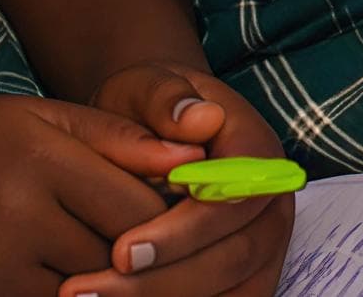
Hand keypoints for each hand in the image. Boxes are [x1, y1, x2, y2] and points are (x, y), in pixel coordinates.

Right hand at [0, 89, 205, 296]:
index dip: (174, 218)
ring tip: (130, 268)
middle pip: (119, 255)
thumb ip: (116, 137)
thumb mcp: (35, 116)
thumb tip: (193, 157)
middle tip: (169, 252)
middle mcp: (19, 212)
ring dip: (115, 284)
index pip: (140, 205)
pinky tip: (79, 280)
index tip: (189, 216)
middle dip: (152, 259)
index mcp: (42, 153)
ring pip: (88, 293)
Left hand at [63, 63, 293, 296]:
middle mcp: (271, 203)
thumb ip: (167, 99)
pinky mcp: (248, 277)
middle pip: (232, 257)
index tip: (122, 252)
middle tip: (92, 291)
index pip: (232, 200)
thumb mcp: (147, 86)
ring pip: (231, 292)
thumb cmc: (150, 108)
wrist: (156, 128)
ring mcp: (265, 246)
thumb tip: (200, 120)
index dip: (182, 233)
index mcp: (257, 150)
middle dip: (162, 281)